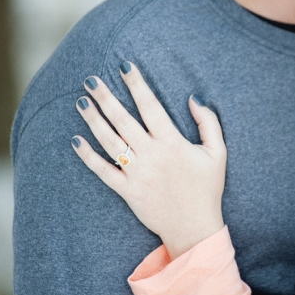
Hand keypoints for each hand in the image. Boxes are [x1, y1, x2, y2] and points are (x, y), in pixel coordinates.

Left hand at [71, 63, 226, 259]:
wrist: (195, 228)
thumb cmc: (207, 188)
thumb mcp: (218, 153)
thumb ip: (208, 122)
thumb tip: (193, 98)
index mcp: (172, 143)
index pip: (150, 107)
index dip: (137, 85)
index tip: (124, 66)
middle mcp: (151, 155)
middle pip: (123, 120)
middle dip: (106, 98)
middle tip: (91, 79)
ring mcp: (137, 174)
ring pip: (110, 142)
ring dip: (94, 121)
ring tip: (81, 102)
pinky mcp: (127, 191)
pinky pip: (103, 172)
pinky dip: (88, 156)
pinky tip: (76, 140)